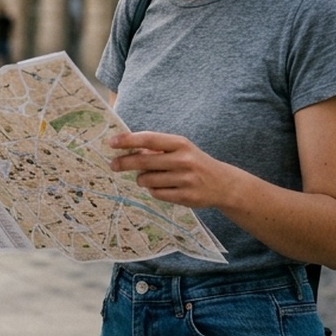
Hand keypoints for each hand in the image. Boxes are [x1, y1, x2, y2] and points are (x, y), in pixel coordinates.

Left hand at [109, 131, 228, 209]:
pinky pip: (156, 194)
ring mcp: (185, 179)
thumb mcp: (180, 149)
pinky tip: (160, 187)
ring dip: (141, 179)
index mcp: (180, 143)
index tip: (112, 143)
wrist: (222, 183)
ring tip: (147, 177)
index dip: (128, 140)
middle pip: (144, 162)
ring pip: (147, 180)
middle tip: (113, 165)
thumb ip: (156, 149)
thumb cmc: (194, 162)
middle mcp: (183, 160)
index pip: (149, 139)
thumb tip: (126, 149)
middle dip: (124, 163)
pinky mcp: (186, 197)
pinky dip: (153, 190)